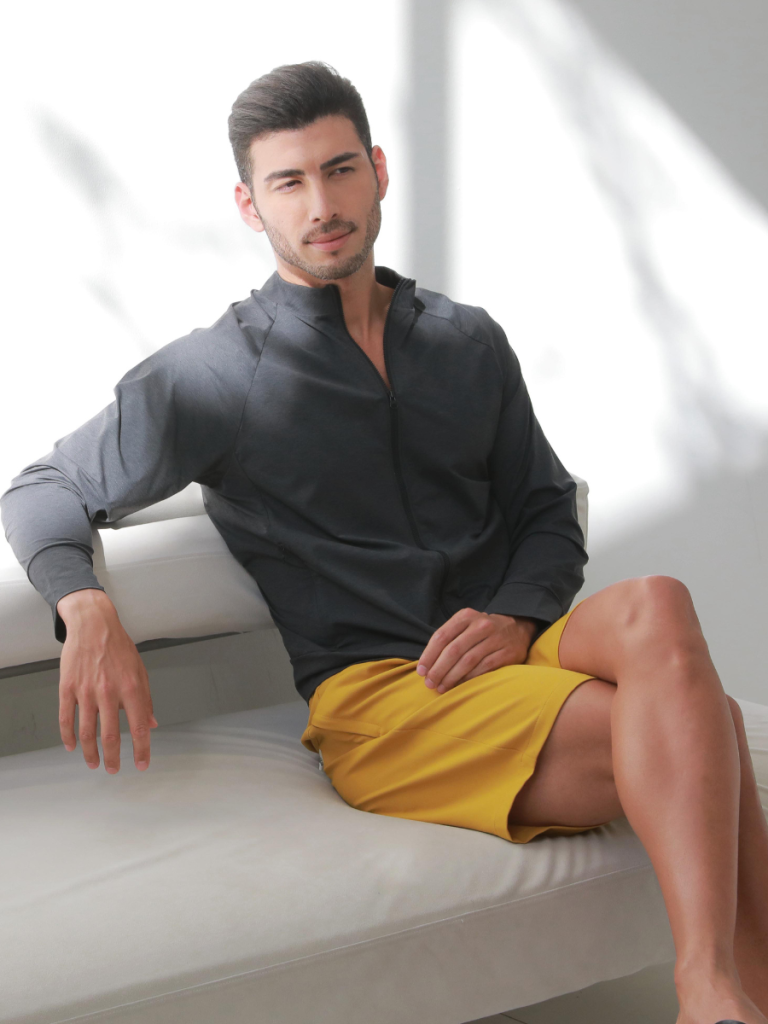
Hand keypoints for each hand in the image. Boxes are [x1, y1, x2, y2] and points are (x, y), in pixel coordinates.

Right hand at [57, 589, 158, 773]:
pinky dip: (68, 736)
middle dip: (114, 758)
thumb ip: (146, 699)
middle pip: (111, 735)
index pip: (139, 727)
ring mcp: (86, 691)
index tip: (142, 764)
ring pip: (87, 732)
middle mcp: (109, 692)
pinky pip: (66, 718)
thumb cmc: (118, 646)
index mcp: (131, 688)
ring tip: (94, 763)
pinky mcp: (68, 688)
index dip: (142, 749)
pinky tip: (72, 746)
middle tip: (114, 770)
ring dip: (90, 753)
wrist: (93, 624)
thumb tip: (152, 723)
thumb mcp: (140, 670)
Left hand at [416, 608, 539, 693]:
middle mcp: (481, 625)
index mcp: (466, 616)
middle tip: (430, 683)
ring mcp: (496, 638)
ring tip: (442, 687)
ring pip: (468, 661)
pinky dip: (469, 679)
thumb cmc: (482, 631)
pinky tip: (460, 686)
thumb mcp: (465, 625)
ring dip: (452, 677)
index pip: (442, 636)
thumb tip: (427, 664)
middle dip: (438, 669)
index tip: (421, 671)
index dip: (429, 655)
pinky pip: (484, 668)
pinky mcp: (507, 653)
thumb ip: (448, 639)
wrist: (517, 628)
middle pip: (453, 650)